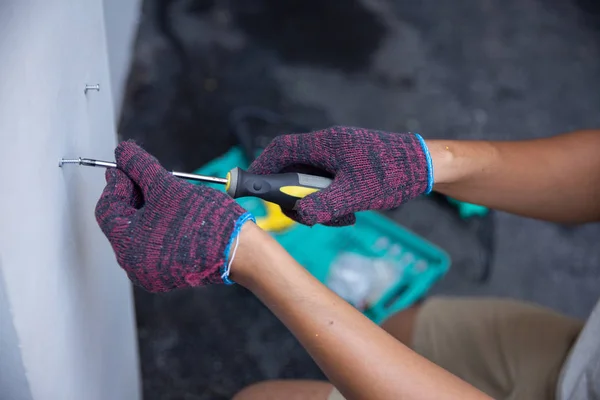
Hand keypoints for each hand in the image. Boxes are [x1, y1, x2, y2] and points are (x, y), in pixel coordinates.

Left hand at [95, 141, 253, 291]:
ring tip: (165, 192)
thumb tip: (123, 152)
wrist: (240, 249)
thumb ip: (140, 167)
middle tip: (146, 175)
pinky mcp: (169, 273)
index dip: (117, 183)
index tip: (128, 166)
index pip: (107, 209)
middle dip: (132, 196)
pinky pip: (154, 245)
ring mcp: (152, 273)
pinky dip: (158, 226)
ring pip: (139, 233)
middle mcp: (135, 265)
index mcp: (129, 245)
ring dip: (146, 210)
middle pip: (122, 222)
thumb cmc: (206, 221)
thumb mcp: (168, 186)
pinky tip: (173, 211)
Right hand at [248, 126, 432, 225]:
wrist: (425, 166)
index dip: (263, 167)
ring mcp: (338, 154)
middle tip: (305, 215)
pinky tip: (349, 212)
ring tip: (338, 216)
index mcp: (325, 144)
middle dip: (294, 194)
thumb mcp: (355, 194)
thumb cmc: (391, 174)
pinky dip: (330, 199)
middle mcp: (328, 145)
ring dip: (316, 201)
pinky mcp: (348, 164)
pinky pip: (327, 181)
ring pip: (310, 178)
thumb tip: (300, 216)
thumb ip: (323, 206)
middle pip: (293, 166)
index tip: (254, 186)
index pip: (281, 149)